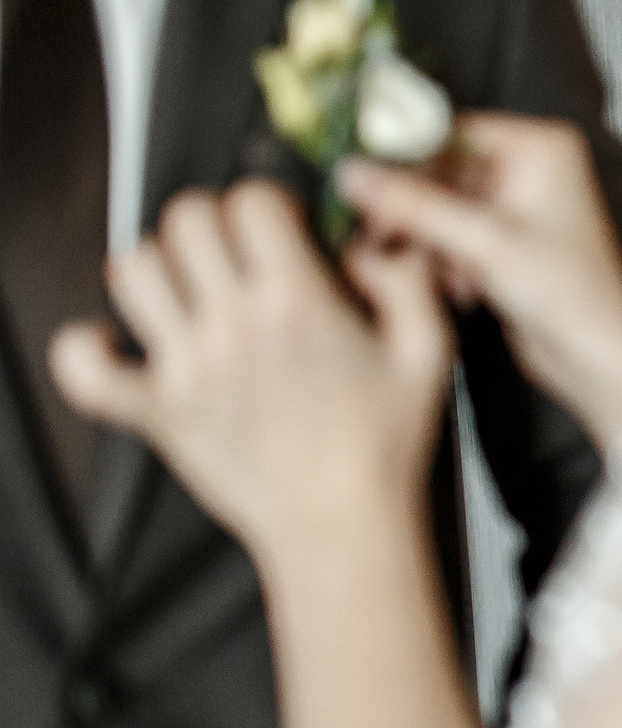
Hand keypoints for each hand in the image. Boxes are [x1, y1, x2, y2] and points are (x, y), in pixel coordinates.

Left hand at [51, 184, 450, 553]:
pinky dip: (86, 350)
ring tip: (186, 288)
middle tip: (234, 253)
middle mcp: (234, 326)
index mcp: (298, 304)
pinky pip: (86, 370)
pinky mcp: (157, 413)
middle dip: (212, 223)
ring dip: (157, 267)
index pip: (251, 202)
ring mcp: (187, 369)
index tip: (284, 230)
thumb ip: (408, 282)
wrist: (342, 525)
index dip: (269, 204)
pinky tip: (116, 344)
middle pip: (184, 220)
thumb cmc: (385, 445)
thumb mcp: (429, 352)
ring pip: (132, 271)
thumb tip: (376, 243)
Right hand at [337, 114, 621, 446]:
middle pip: (440, 171)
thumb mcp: (485, 245)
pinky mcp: (504, 239)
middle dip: (420, 214)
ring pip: (439, 208)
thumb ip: (415, 206)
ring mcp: (516, 203)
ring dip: (435, 244)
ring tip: (456, 275)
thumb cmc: (572, 297)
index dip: (403, 161)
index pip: (448, 132)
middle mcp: (530, 166)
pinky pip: (451, 235)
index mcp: (541, 146)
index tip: (362, 183)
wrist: (598, 357)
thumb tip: (356, 174)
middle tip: (390, 239)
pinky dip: (449, 262)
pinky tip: (467, 288)